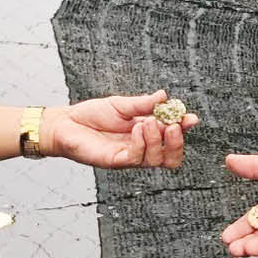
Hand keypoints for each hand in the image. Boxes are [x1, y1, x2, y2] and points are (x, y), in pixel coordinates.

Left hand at [42, 90, 198, 169]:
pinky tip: (136, 129)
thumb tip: (165, 96)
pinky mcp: (116, 161)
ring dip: (157, 140)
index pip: (172, 136)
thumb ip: (143, 103)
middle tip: (174, 125)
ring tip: (147, 123)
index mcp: (146, 133)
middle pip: (171, 157)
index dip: (184, 129)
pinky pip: (136, 159)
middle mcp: (142, 147)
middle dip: (177, 142)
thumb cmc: (92, 115)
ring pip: (157, 160)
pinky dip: (141, 144)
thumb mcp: (121, 104)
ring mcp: (130, 157)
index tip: (191, 118)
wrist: (67, 123)